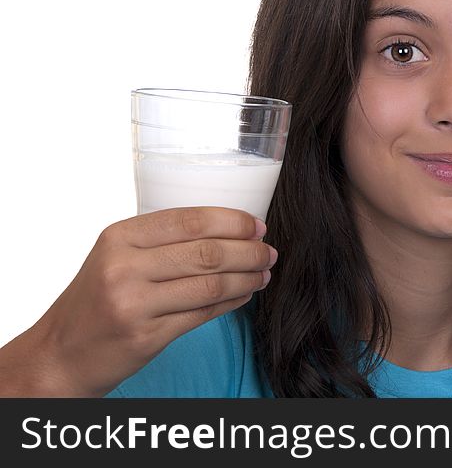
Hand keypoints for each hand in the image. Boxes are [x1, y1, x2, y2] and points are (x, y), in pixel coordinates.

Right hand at [0, 207, 275, 395]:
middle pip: (206, 252)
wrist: (60, 353)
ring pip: (211, 284)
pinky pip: (204, 313)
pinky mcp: (147, 336)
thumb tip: (228, 228)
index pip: (189, 220)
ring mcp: (134, 304)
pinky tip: (245, 294)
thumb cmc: (95, 300)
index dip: (232, 222)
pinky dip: (232, 301)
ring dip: (247, 277)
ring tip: (264, 273)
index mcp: (119, 237)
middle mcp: (124, 267)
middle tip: (269, 252)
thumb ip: (161, 241)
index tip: (257, 226)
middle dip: (248, 251)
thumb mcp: (116, 257)